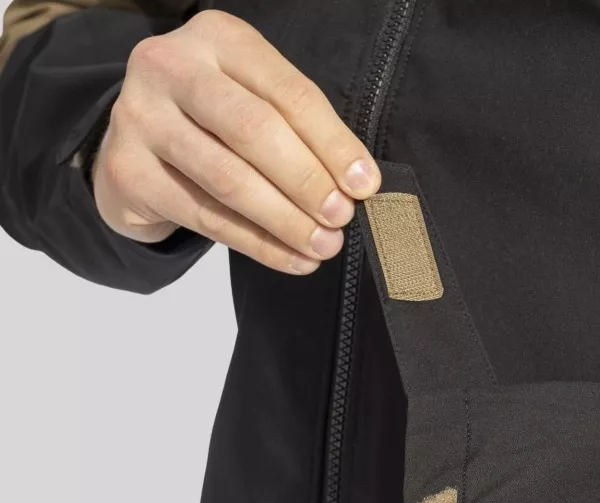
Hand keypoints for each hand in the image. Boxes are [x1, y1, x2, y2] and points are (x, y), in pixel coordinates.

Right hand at [92, 10, 380, 274]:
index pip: (289, 93)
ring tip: (322, 246)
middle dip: (306, 180)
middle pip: (254, 130)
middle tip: (341, 218)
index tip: (364, 185)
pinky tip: (292, 260)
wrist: (135, 145)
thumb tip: (355, 184)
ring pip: (228, 179)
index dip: (333, 143)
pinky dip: (257, 244)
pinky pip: (206, 217)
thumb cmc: (212, 123)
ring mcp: (140, 117)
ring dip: (285, 221)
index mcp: (218, 39)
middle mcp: (171, 67)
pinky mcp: (128, 170)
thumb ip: (299, 131)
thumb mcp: (255, 102)